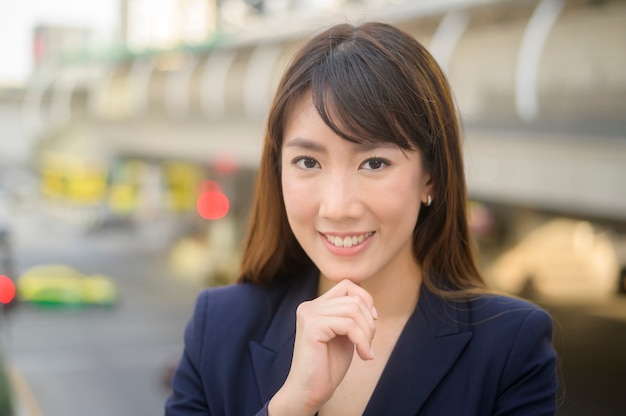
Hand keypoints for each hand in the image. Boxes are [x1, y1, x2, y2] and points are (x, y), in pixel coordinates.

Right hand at [268, 279, 376, 414]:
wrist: (309, 391)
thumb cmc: (327, 366)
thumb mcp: (344, 334)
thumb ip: (351, 316)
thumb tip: (369, 302)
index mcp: (315, 306)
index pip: (348, 285)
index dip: (366, 299)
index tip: (372, 322)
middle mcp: (309, 306)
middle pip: (354, 299)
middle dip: (369, 322)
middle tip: (368, 345)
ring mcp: (309, 314)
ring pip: (354, 310)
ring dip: (367, 333)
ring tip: (365, 351)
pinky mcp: (312, 326)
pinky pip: (348, 324)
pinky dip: (362, 340)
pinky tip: (363, 356)